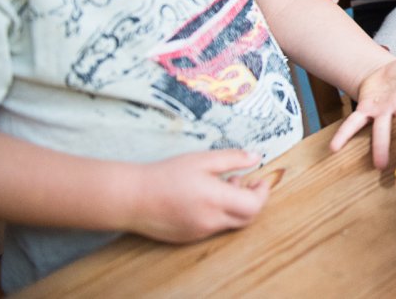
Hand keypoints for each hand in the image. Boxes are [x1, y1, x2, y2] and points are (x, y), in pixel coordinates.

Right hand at [128, 150, 269, 242]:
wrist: (132, 197)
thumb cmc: (166, 175)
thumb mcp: (202, 160)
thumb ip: (233, 158)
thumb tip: (256, 157)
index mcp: (216, 200)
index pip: (254, 206)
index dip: (262, 193)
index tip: (259, 180)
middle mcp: (210, 221)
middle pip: (246, 218)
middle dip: (252, 200)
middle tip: (245, 182)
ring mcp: (199, 232)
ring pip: (229, 223)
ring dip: (234, 206)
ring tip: (221, 185)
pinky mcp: (188, 238)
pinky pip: (213, 228)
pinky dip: (219, 214)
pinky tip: (205, 198)